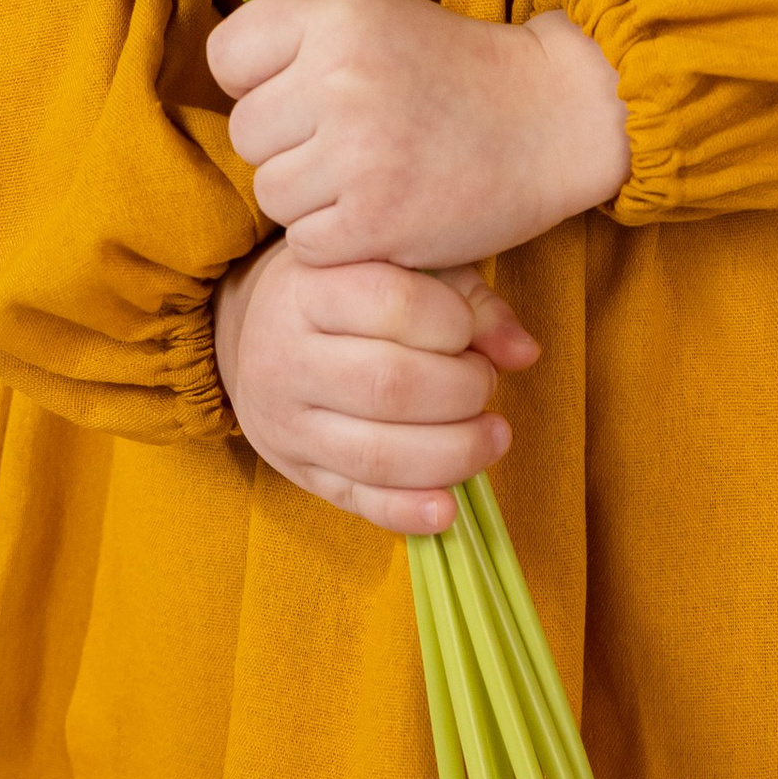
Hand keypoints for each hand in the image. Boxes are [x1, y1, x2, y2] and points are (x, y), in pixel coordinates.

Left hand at [208, 0, 631, 269]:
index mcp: (338, 19)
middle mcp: (341, 79)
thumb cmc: (454, 69)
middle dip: (286, 144)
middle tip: (348, 140)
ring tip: (369, 175)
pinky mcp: (375, 220)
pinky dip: (337, 239)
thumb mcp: (379, 15)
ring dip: (309, 196)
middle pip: (246, 133)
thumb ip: (303, 35)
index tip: (298, 91)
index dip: (256, 81)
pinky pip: (305, 242)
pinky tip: (382, 211)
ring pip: (271, 191)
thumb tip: (225, 69)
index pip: (228, 56)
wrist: (553, 119)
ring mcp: (358, 152)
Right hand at [211, 245, 538, 535]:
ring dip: (454, 453)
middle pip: (391, 385)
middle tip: (485, 382)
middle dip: (463, 390)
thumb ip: (467, 300)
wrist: (252, 336)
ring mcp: (287, 423)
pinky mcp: (298, 473)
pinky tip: (449, 508)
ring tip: (492, 436)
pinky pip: (357, 501)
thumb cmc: (345, 292)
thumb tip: (524, 352)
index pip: (393, 303)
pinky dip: (409, 512)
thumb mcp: (396, 266)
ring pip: (378, 454)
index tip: (469, 331)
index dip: (453, 322)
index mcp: (309, 287)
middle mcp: (286, 356)